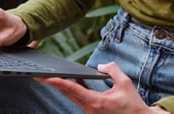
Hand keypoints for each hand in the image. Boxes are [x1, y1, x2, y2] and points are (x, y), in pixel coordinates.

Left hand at [36, 62, 166, 113]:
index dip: (58, 82)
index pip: (73, 89)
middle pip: (68, 93)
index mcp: (96, 102)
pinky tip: (74, 80)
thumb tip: (100, 65)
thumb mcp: (125, 83)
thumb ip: (112, 70)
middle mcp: (90, 109)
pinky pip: (80, 99)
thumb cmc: (132, 105)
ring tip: (52, 76)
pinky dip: (75, 89)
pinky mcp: (92, 112)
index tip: (47, 77)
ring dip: (63, 86)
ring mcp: (90, 112)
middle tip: (40, 75)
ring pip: (73, 97)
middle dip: (54, 83)